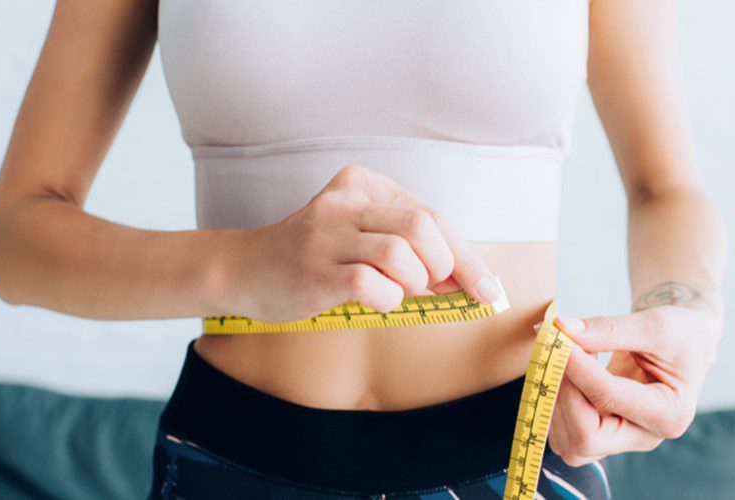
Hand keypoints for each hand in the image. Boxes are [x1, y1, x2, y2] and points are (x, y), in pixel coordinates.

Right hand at [215, 165, 500, 322]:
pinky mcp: (314, 269)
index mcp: (363, 183)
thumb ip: (411, 251)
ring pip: (401, 253)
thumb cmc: (316, 258)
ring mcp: (326, 233)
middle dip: (444, 267)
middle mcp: (345, 200)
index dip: (466, 256)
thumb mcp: (362, 238)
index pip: (431, 215)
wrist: (244, 270)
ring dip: (414, 284)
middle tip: (433, 288)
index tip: (489, 289)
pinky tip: (375, 301)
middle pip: (423, 226)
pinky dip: (388, 300)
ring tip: (398, 292)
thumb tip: (467, 281)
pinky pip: (371, 285)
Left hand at [547, 305, 720, 465]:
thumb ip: (607, 329)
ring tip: (566, 357)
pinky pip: (563, 436)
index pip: (609, 398)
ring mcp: (622, 441)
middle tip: (559, 352)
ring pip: (570, 442)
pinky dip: (553, 405)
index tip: (558, 340)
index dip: (577, 369)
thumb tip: (562, 328)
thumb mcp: (653, 324)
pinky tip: (565, 373)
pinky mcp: (602, 436)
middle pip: (586, 438)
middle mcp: (645, 436)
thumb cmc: (678, 333)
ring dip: (555, 398)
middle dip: (563, 394)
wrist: (683, 345)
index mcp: (670, 412)